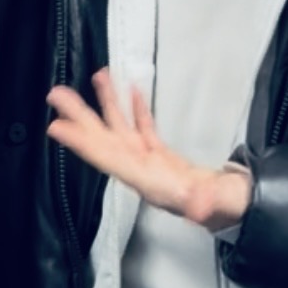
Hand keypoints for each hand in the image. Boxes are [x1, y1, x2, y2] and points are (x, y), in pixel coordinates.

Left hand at [47, 68, 252, 232]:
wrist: (231, 211)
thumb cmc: (221, 209)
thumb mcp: (214, 206)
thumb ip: (205, 204)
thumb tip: (198, 205)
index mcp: (146, 180)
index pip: (108, 159)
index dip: (82, 144)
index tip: (57, 128)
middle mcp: (141, 169)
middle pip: (104, 139)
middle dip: (80, 117)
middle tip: (56, 95)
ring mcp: (150, 161)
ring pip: (121, 128)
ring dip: (107, 103)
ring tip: (97, 77)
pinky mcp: (162, 155)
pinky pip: (143, 128)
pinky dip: (136, 109)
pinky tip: (131, 90)